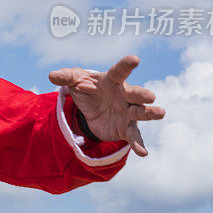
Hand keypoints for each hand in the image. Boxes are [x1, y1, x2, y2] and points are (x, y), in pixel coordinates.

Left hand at [48, 55, 164, 156]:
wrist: (91, 110)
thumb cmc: (87, 88)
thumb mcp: (74, 81)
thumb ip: (66, 77)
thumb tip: (51, 76)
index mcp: (112, 80)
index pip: (119, 71)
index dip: (126, 65)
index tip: (135, 59)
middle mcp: (125, 95)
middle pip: (135, 93)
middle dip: (142, 94)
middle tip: (149, 96)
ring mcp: (128, 112)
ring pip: (141, 112)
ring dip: (150, 113)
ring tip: (160, 113)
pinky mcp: (126, 128)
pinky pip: (134, 137)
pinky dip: (138, 144)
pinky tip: (143, 153)